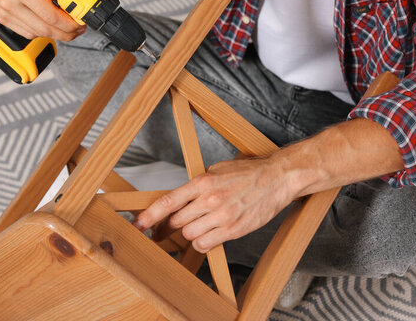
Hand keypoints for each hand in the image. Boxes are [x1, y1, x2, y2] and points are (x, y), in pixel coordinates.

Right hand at [0, 0, 85, 39]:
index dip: (69, 24)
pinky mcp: (2, 17)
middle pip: (45, 29)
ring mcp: (3, 12)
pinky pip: (26, 32)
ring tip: (67, 29)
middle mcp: (9, 3)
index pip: (50, 16)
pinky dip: (41, 32)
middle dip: (66, 32)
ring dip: (54, 34)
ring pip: (36, 33)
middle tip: (78, 29)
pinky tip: (50, 26)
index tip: (80, 23)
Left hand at [133, 158, 294, 252]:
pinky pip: (205, 244)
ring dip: (187, 234)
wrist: (277, 178)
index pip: (168, 201)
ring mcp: (222, 216)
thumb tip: (177, 200)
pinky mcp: (234, 230)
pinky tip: (206, 235)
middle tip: (160, 233)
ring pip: (189, 235)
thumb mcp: (216, 171)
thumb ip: (196, 186)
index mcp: (203, 181)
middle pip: (176, 222)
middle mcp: (210, 199)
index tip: (138, 225)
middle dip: (165, 229)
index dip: (150, 216)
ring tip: (193, 227)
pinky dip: (202, 243)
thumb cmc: (246, 173)